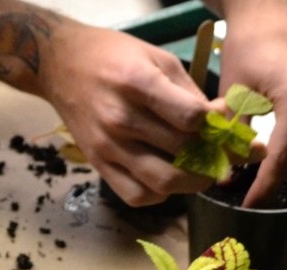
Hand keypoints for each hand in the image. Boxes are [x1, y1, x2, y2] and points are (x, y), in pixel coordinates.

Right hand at [36, 24, 225, 206]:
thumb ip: (191, 93)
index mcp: (138, 82)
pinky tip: (167, 177)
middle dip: (216, 157)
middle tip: (226, 153)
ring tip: (202, 170)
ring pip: (164, 182)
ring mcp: (107, 146)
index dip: (218, 125)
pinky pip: (136, 196)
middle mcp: (121, 118)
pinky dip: (161, 194)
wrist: (60, 64)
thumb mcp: (158, 58)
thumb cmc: (114, 55)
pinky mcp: (98, 164)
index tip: (223, 123)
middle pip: (184, 152)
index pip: (191, 118)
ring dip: (194, 181)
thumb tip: (223, 121)